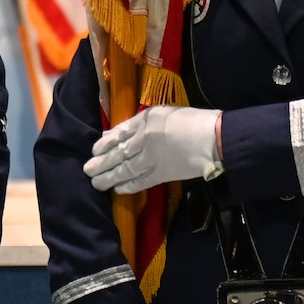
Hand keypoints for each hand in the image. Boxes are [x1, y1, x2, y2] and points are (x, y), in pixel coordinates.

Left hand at [85, 105, 222, 193]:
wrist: (216, 138)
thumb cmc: (196, 122)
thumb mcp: (167, 113)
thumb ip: (143, 122)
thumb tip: (118, 133)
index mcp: (147, 119)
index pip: (120, 133)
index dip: (105, 143)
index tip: (95, 149)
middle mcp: (145, 138)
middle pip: (118, 152)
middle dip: (101, 163)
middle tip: (87, 170)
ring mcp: (153, 157)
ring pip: (125, 169)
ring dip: (109, 177)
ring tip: (97, 183)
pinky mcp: (163, 173)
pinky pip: (141, 181)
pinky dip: (129, 186)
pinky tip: (118, 189)